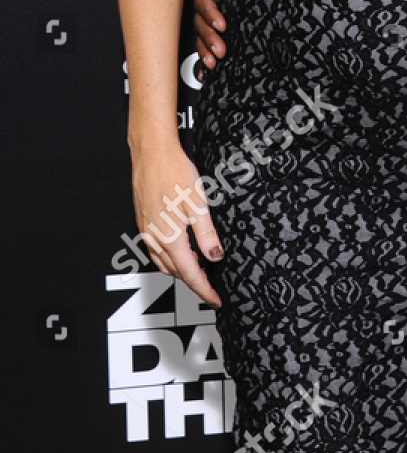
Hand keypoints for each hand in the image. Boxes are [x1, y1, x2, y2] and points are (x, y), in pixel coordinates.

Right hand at [131, 144, 222, 307]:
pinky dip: (170, 257)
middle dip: (194, 281)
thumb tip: (215, 256)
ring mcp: (146, 231)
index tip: (216, 300)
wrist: (151, 153)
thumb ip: (207, 234)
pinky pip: (156, 250)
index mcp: (170, 238)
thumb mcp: (199, 204)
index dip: (204, 290)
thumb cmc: (174, 172)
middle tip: (212, 283)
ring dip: (181, 270)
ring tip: (201, 268)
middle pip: (175, 272)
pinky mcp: (143, 222)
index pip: (190, 274)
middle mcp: (154, 239)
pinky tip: (181, 249)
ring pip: (164, 263)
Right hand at [194, 0, 232, 69]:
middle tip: (220, 52)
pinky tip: (205, 74)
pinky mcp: (212, 19)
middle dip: (208, 38)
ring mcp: (207, 8)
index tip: (222, 25)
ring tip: (212, 64)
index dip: (211, 13)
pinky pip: (204, 38)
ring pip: (200, 32)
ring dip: (204, 50)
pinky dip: (203, 56)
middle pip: (200, 21)